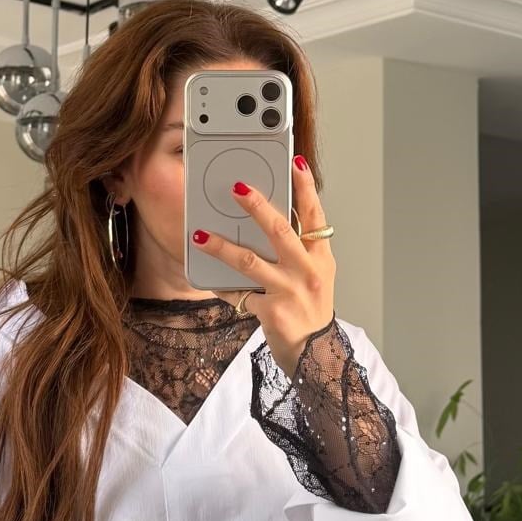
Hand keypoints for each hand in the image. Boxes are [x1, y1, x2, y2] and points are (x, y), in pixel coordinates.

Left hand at [190, 154, 335, 377]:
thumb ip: (298, 252)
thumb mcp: (315, 277)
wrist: (316, 357)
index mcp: (321, 258)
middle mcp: (308, 271)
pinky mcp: (272, 312)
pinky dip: (220, 286)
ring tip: (200, 235)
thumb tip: (268, 224)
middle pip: (280, 230)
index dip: (306, 188)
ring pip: (250, 261)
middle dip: (257, 207)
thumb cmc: (311, 313)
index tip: (296, 163)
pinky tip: (205, 278)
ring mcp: (290, 292)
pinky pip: (238, 294)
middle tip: (237, 188)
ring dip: (222, 246)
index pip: (315, 216)